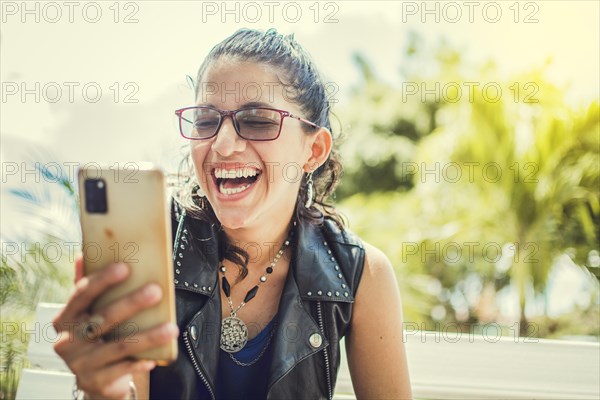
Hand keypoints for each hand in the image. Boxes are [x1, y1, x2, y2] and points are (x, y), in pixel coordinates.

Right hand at [53, 257, 178, 398]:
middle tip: (156, 291)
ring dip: (148, 336)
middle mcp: (68, 340)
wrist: (95, 377)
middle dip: (131, 303)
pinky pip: (122, 369)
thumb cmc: (98, 334)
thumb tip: (84, 253)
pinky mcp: (95, 381)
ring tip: (171, 328)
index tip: (125, 267)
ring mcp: (80, 363)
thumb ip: (89, 286)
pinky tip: (157, 357)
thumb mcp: (90, 312)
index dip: (102, 280)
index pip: (81, 294)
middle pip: (103, 318)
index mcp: (65, 318)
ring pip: (118, 346)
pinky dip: (140, 362)